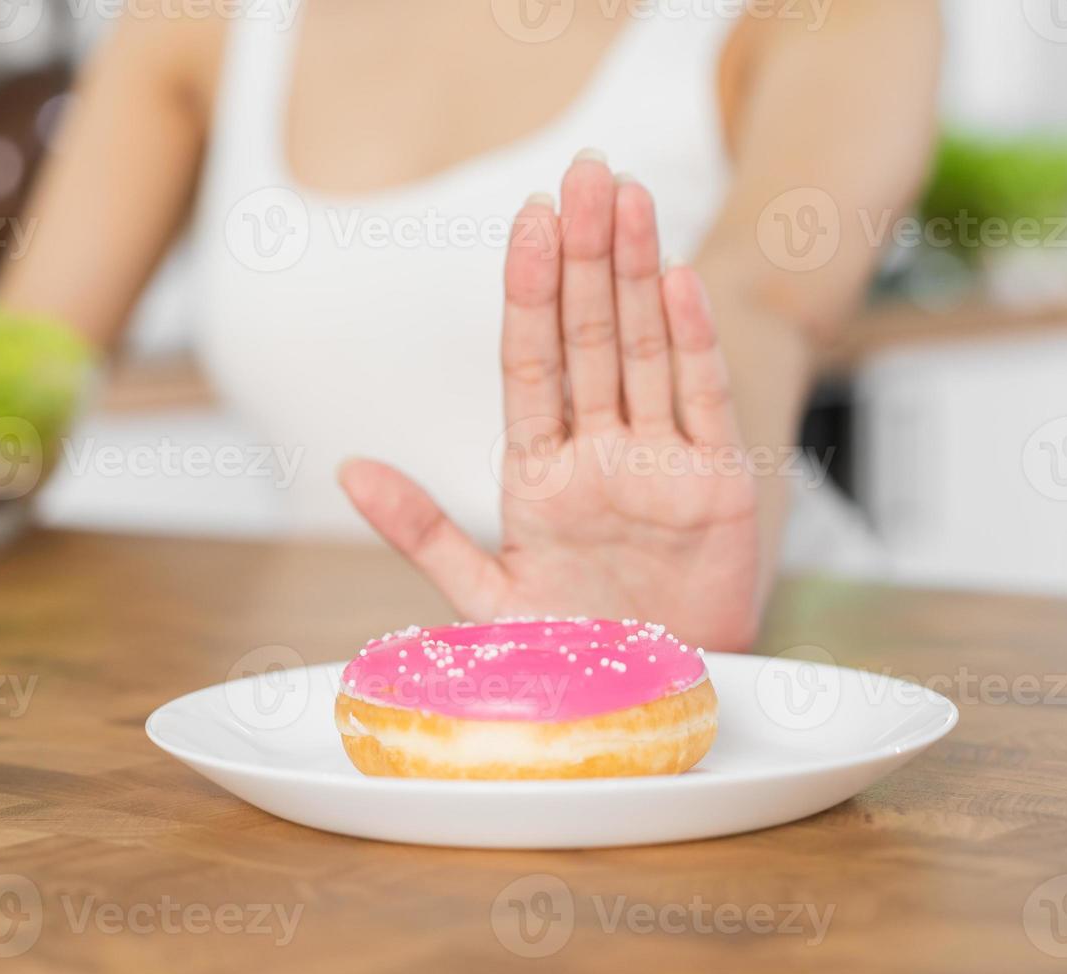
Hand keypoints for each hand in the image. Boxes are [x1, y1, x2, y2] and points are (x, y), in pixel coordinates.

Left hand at [340, 157, 761, 650]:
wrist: (646, 707)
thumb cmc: (568, 653)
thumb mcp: (482, 595)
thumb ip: (421, 529)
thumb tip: (349, 467)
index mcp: (539, 470)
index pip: (531, 361)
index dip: (529, 292)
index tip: (527, 222)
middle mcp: (599, 452)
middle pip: (591, 337)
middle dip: (585, 256)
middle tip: (585, 173)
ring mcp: (659, 463)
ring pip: (646, 350)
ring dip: (639, 274)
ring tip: (630, 200)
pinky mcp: (717, 487)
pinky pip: (701, 402)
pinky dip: (692, 343)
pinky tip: (677, 280)